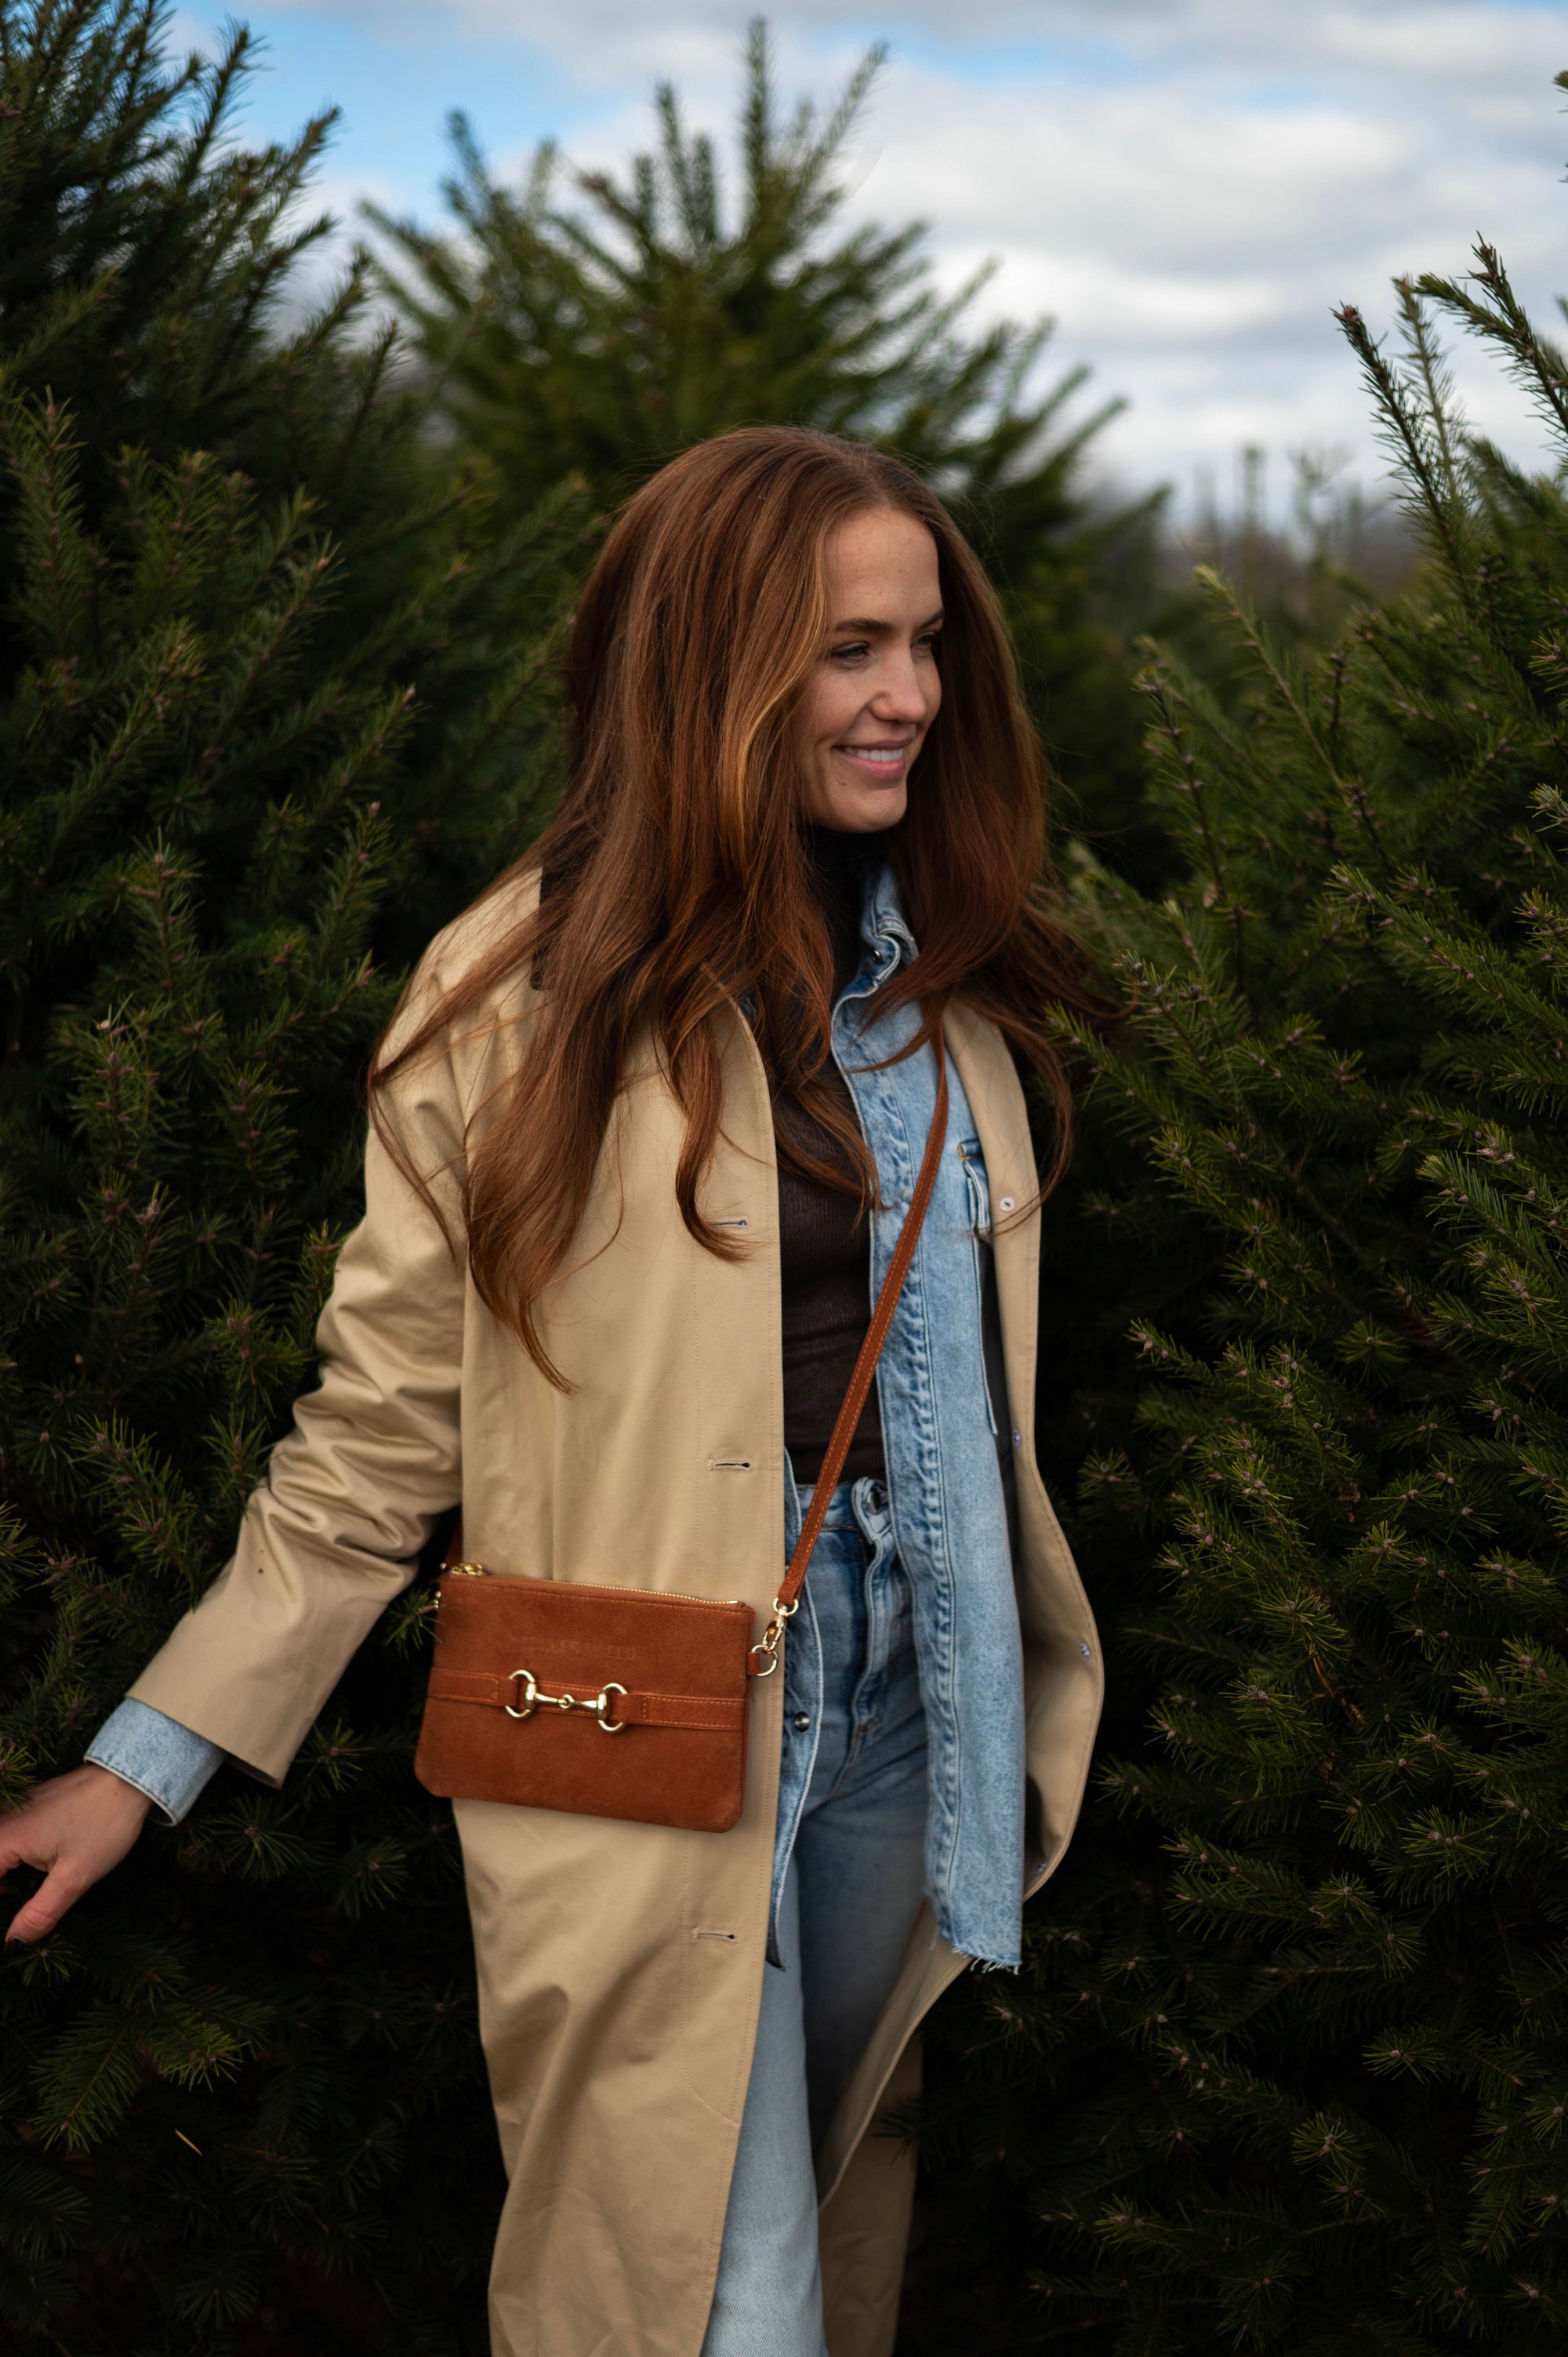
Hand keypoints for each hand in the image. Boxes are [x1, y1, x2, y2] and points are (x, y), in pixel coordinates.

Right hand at [0, 1765, 154, 1944]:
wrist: (131, 1777)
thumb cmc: (105, 1824)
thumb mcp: (75, 1877)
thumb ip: (40, 1912)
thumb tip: (12, 1942)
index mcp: (6, 1837)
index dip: (0, 1902)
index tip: (10, 1930)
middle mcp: (4, 1819)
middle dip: (4, 1888)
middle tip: (21, 1916)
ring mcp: (16, 1809)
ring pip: (0, 1850)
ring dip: (6, 1877)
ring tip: (18, 1896)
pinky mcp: (30, 1806)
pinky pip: (9, 1837)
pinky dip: (12, 1860)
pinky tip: (28, 1873)